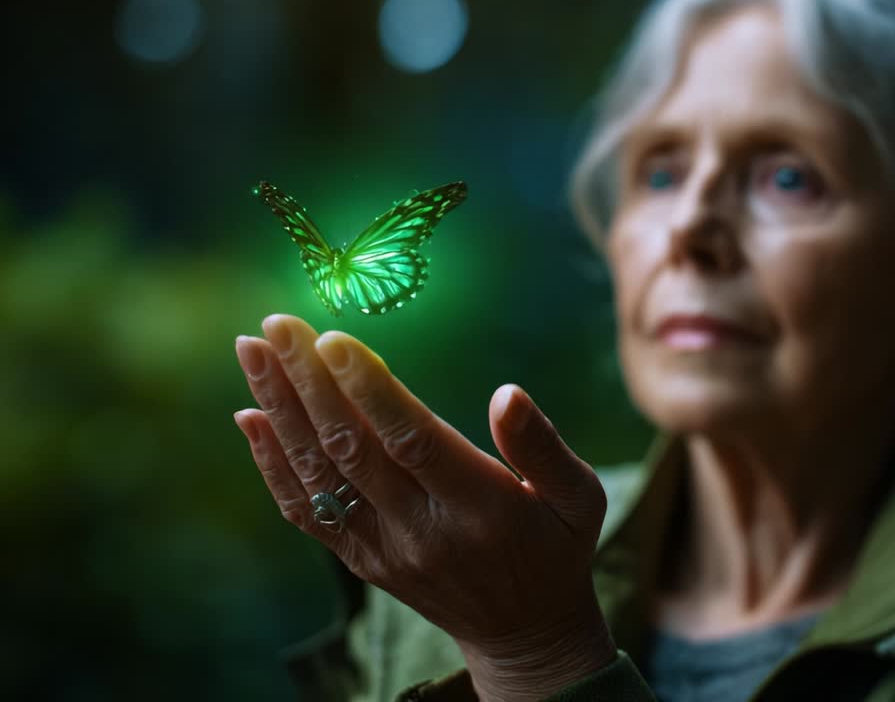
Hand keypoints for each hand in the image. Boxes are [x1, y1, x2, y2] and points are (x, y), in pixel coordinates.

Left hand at [232, 314, 616, 700]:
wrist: (523, 633)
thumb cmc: (556, 549)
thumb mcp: (579, 498)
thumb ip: (542, 446)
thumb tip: (507, 394)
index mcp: (481, 508)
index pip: (413, 442)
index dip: (370, 391)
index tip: (332, 339)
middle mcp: (423, 532)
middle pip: (353, 449)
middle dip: (309, 382)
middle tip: (276, 324)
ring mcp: (385, 549)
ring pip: (320, 474)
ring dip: (281, 409)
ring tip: (252, 350)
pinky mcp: (363, 560)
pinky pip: (308, 510)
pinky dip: (273, 463)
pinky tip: (251, 415)